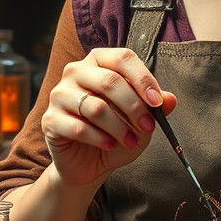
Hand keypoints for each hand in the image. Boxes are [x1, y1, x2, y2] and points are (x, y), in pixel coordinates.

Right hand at [41, 47, 176, 187]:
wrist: (89, 163)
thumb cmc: (117, 133)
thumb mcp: (141, 119)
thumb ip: (155, 107)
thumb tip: (170, 99)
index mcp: (99, 61)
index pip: (122, 58)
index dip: (142, 78)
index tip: (157, 102)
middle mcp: (75, 72)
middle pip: (109, 81)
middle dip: (134, 107)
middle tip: (149, 127)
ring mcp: (59, 94)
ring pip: (96, 107)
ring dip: (119, 128)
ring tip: (131, 141)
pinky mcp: (50, 120)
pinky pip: (79, 128)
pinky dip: (100, 139)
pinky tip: (109, 145)